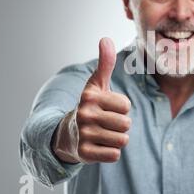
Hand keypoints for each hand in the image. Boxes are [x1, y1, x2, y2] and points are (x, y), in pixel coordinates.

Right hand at [53, 38, 131, 163]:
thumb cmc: (90, 106)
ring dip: (116, 139)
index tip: (107, 108)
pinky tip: (99, 146)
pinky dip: (110, 152)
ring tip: (103, 134)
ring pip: (122, 140)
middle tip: (106, 123)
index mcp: (90, 96)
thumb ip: (105, 63)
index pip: (126, 105)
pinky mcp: (84, 154)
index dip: (121, 108)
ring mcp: (83, 135)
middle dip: (121, 125)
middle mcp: (85, 114)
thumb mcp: (96, 85)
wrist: (67, 135)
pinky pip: (114, 155)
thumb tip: (105, 38)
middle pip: (126, 124)